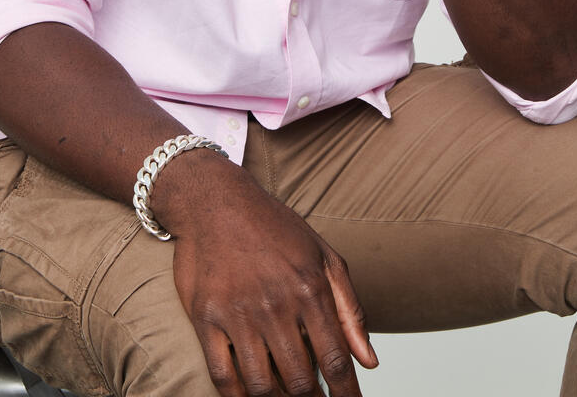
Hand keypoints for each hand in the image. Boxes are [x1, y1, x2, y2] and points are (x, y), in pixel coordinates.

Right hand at [159, 150, 376, 395]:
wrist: (216, 200)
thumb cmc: (274, 227)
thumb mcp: (323, 256)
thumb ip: (349, 309)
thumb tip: (369, 362)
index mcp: (310, 288)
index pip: (335, 360)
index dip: (346, 395)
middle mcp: (276, 303)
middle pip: (300, 380)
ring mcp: (239, 312)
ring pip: (262, 386)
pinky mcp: (206, 317)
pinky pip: (223, 376)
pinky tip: (249, 396)